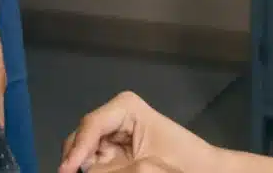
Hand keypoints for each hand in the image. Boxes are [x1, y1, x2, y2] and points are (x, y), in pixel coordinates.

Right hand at [60, 91, 216, 172]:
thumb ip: (110, 169)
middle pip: (83, 137)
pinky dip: (93, 169)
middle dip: (76, 158)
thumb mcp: (146, 167)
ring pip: (85, 151)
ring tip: (80, 172)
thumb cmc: (183, 162)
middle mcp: (115, 115)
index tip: (66, 171)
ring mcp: (113, 133)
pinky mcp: (115, 150)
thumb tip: (83, 171)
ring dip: (84, 165)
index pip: (91, 125)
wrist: (206, 171)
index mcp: (125, 107)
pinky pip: (96, 161)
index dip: (76, 149)